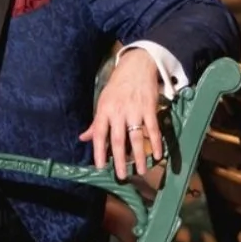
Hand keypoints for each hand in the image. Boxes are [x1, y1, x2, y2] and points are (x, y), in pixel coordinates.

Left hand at [79, 49, 163, 178]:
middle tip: (122, 175)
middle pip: (117, 139)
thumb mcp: (103, 101)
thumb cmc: (117, 86)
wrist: (137, 66)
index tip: (100, 166)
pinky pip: (153, 129)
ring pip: (136, 137)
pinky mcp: (149, 108)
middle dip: (119, 159)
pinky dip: (155, 142)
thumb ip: (95, 122)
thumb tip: (83, 138)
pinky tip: (157, 155)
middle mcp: (118, 112)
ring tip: (141, 170)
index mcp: (104, 110)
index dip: (98, 151)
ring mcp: (135, 110)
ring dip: (138, 155)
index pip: (99, 134)